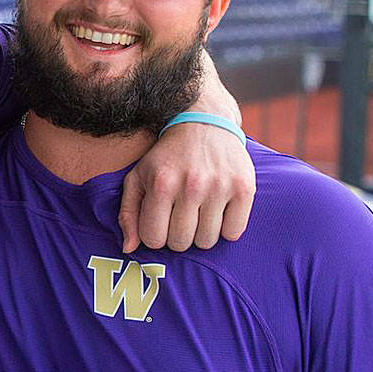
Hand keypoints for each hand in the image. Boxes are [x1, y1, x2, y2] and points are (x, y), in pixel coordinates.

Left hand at [119, 124, 254, 253]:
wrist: (204, 123)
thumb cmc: (167, 157)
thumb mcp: (138, 177)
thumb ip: (128, 213)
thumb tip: (128, 248)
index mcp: (161, 184)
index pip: (154, 239)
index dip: (155, 234)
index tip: (160, 220)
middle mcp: (191, 185)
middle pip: (181, 243)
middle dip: (177, 235)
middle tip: (180, 215)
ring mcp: (220, 187)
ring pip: (207, 241)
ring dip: (201, 233)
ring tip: (199, 211)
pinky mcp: (244, 189)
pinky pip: (233, 233)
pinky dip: (226, 228)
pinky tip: (218, 210)